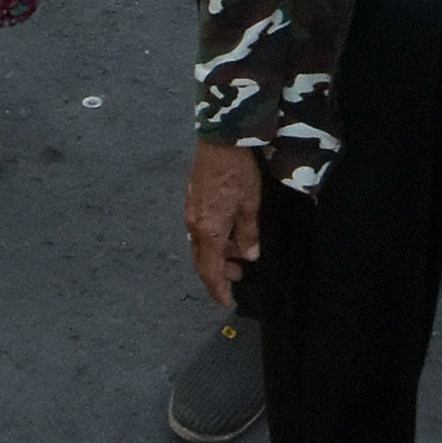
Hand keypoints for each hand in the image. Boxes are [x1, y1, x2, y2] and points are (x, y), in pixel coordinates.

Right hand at [185, 142, 262, 303]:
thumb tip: (248, 256)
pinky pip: (199, 230)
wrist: (220, 140)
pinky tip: (228, 232)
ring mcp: (191, 212)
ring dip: (218, 254)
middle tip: (238, 275)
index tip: (227, 301)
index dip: (218, 289)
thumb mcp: (250, 205)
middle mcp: (195, 225)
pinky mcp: (192, 200)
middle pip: (202, 261)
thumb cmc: (238, 172)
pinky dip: (213, 239)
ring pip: (201, 245)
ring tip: (238, 252)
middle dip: (219, 273)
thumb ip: (248, 234)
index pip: (210, 271)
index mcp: (210, 230)